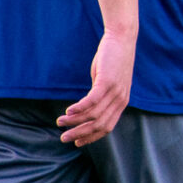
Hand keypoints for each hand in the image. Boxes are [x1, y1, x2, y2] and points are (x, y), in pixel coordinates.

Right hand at [59, 29, 135, 145]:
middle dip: (79, 133)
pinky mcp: (107, 82)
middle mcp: (120, 100)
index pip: (106, 127)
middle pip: (99, 125)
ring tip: (60, 122)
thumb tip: (86, 107)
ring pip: (93, 115)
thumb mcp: (106, 81)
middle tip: (63, 138)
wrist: (122, 39)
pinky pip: (92, 101)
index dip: (91, 137)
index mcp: (121, 103)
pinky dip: (79, 108)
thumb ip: (99, 95)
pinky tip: (68, 111)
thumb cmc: (112, 60)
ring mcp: (115, 92)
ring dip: (74, 121)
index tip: (77, 143)